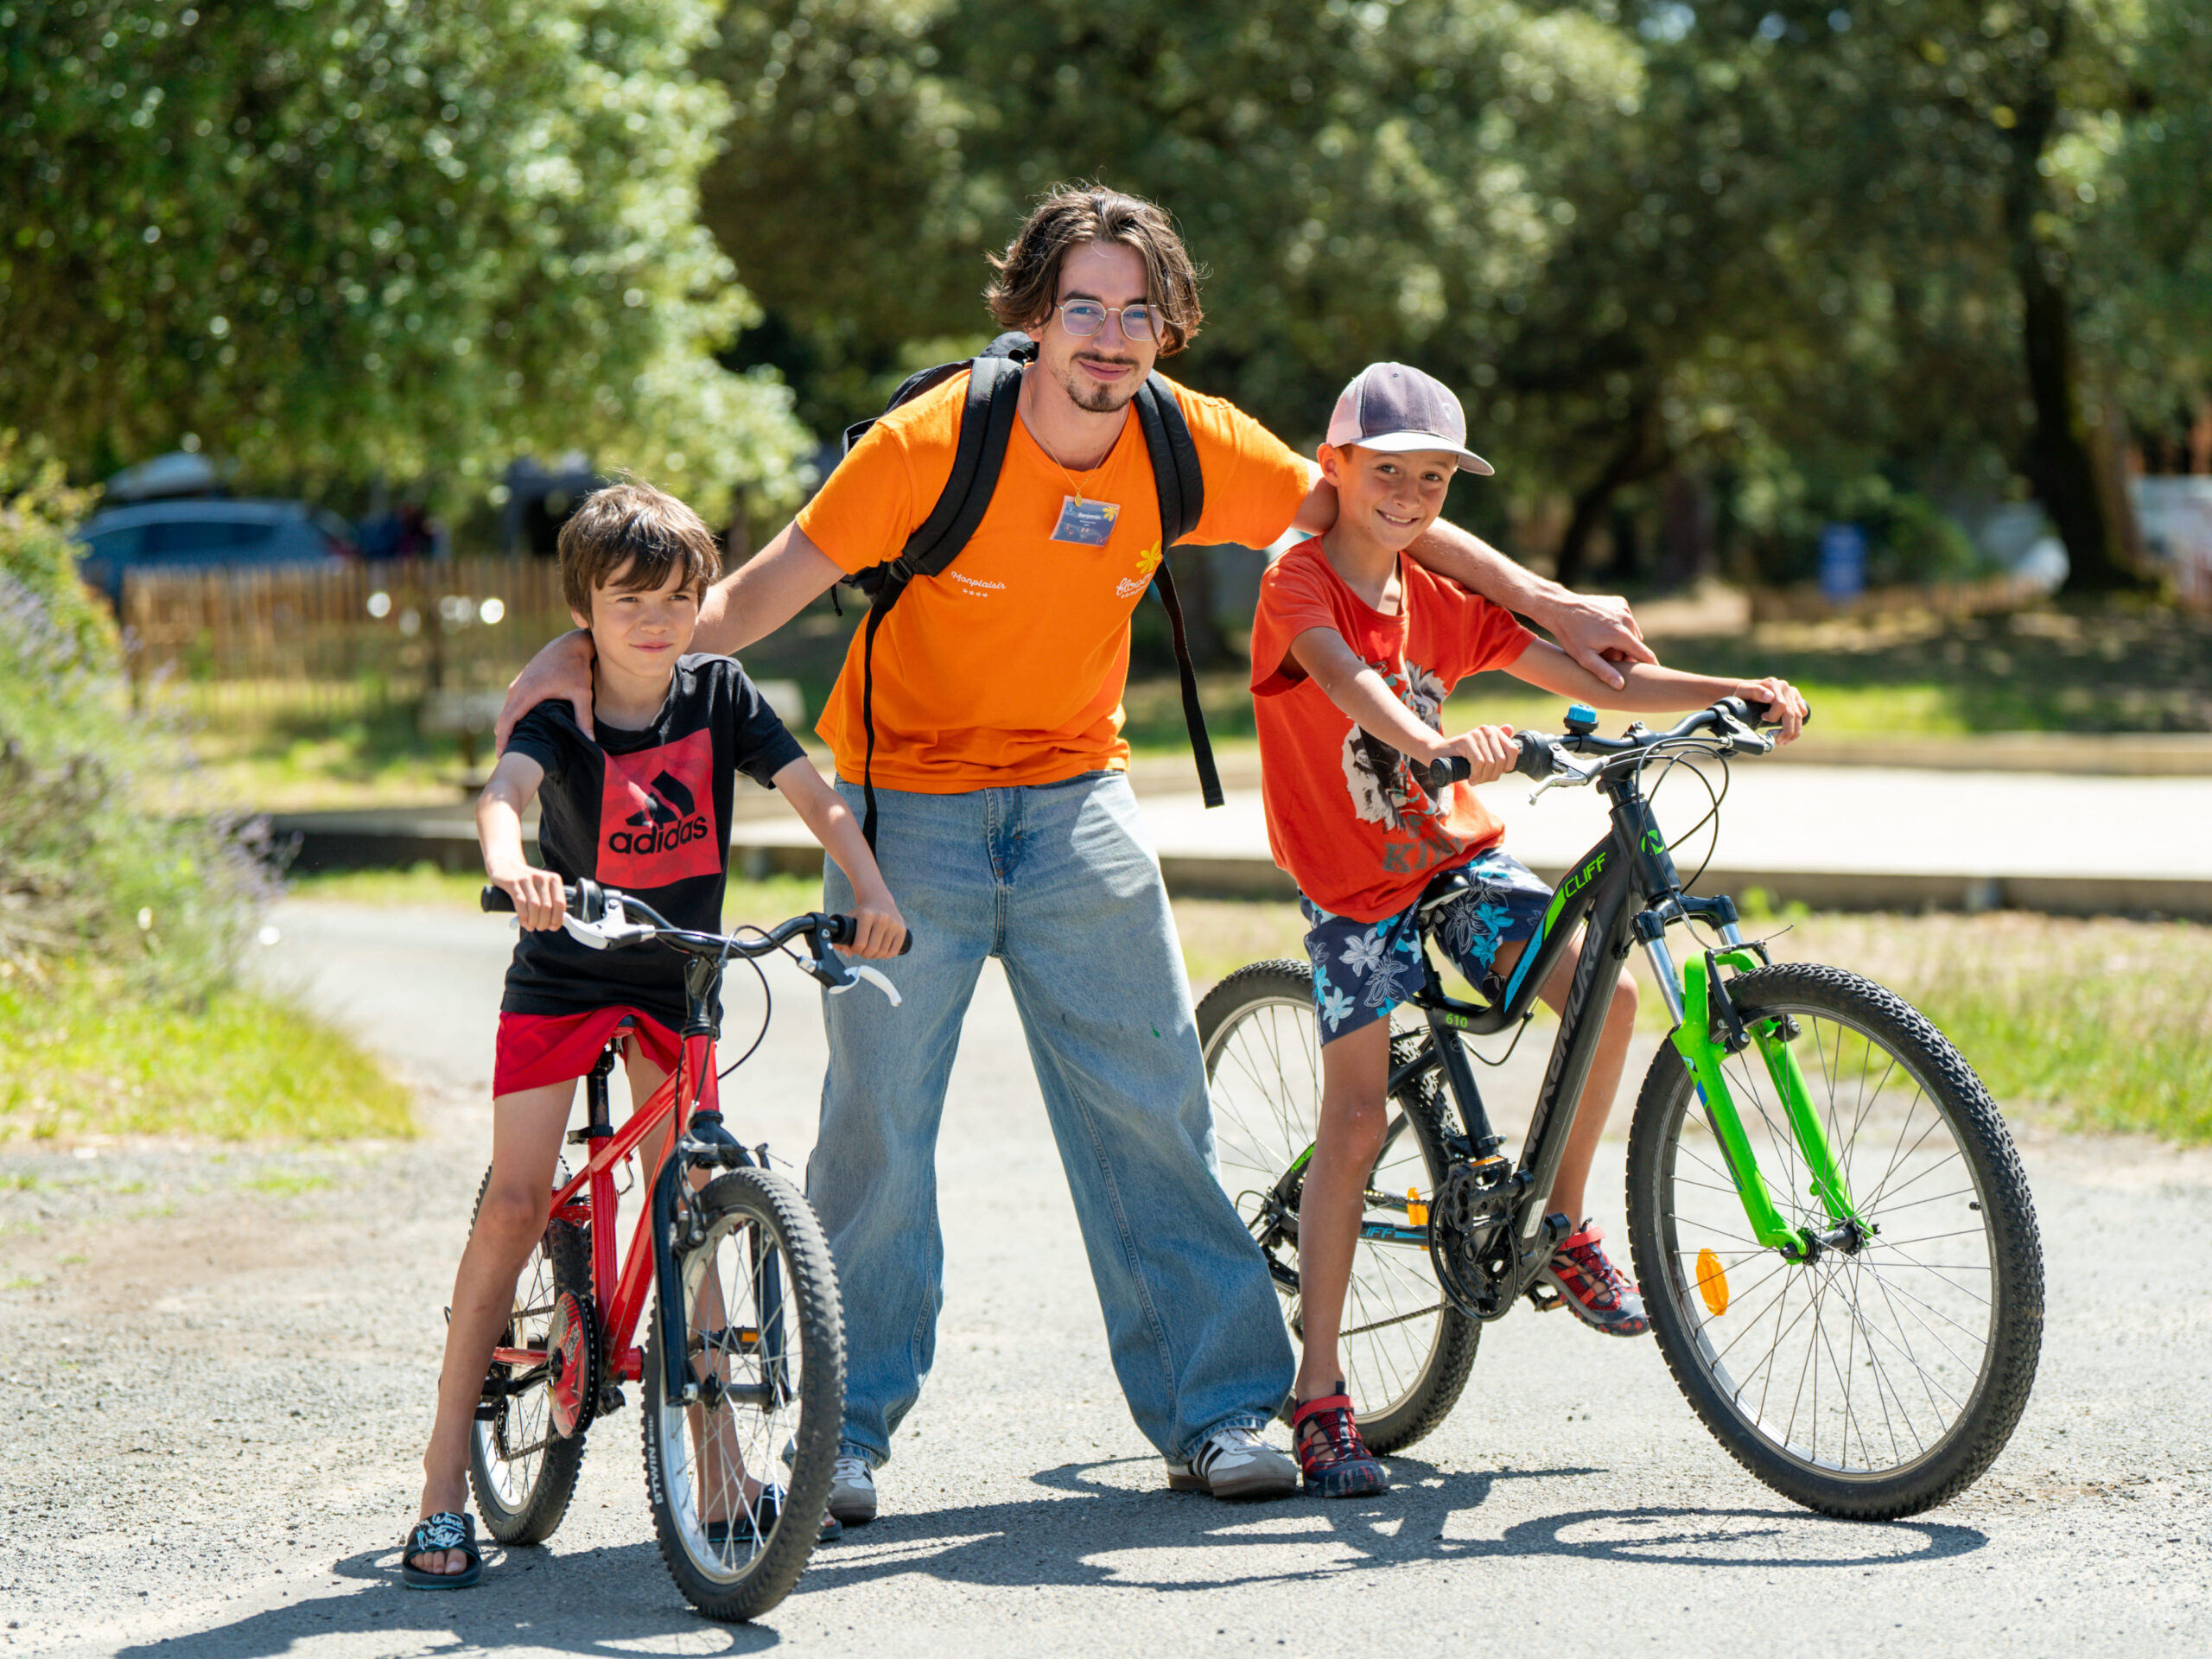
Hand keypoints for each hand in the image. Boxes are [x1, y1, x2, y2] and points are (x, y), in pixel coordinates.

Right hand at [492, 864, 567, 931]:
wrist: (506, 865)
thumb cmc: (527, 882)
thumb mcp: (542, 887)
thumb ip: (550, 901)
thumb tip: (555, 923)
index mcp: (553, 879)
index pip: (560, 903)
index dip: (557, 918)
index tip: (553, 927)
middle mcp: (542, 878)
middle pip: (547, 907)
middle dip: (544, 922)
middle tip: (540, 928)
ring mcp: (527, 879)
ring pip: (534, 906)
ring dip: (533, 921)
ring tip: (531, 926)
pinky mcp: (513, 882)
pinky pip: (520, 902)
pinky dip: (523, 916)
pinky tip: (523, 922)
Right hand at [494, 630, 595, 751]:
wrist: (570, 644)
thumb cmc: (577, 668)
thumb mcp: (583, 693)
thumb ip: (584, 718)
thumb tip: (591, 741)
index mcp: (529, 691)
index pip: (509, 719)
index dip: (504, 738)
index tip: (502, 754)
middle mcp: (519, 687)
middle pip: (503, 717)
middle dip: (502, 737)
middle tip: (503, 756)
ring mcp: (519, 683)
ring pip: (506, 709)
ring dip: (505, 726)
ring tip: (508, 745)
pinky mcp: (522, 681)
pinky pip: (511, 702)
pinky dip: (510, 715)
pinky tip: (515, 727)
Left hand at [847, 887, 908, 959]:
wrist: (878, 899)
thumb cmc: (861, 912)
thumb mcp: (848, 920)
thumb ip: (841, 938)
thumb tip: (848, 954)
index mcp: (866, 915)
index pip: (860, 943)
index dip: (855, 950)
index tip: (854, 948)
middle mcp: (882, 918)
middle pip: (872, 949)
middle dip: (865, 954)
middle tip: (862, 951)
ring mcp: (893, 924)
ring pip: (883, 951)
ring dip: (875, 955)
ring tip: (871, 951)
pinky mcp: (902, 929)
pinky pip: (894, 951)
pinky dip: (886, 955)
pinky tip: (881, 951)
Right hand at [1431, 724, 1519, 785]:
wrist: (1437, 755)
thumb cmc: (1462, 757)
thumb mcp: (1483, 754)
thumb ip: (1496, 744)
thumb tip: (1509, 727)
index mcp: (1495, 731)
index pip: (1513, 750)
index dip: (1507, 766)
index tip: (1496, 773)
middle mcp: (1487, 730)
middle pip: (1501, 759)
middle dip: (1493, 775)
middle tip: (1482, 780)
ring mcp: (1476, 734)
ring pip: (1490, 762)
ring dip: (1483, 777)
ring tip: (1475, 780)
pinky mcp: (1466, 740)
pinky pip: (1479, 762)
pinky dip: (1476, 775)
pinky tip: (1471, 779)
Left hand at [1540, 591, 1653, 689]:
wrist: (1561, 607)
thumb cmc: (1571, 634)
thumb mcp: (1584, 657)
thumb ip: (1604, 672)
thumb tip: (1621, 686)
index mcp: (1621, 634)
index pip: (1644, 653)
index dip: (1651, 665)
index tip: (1657, 675)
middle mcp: (1626, 619)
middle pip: (1636, 644)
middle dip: (1626, 653)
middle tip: (1607, 658)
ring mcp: (1624, 608)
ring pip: (1632, 631)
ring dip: (1624, 640)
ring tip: (1603, 644)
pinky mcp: (1619, 602)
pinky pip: (1626, 620)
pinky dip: (1620, 627)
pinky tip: (1604, 630)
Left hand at [1734, 676, 1807, 741]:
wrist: (1749, 691)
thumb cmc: (1744, 694)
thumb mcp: (1743, 691)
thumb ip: (1754, 691)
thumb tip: (1770, 697)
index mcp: (1773, 684)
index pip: (1781, 705)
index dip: (1773, 716)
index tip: (1763, 718)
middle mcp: (1784, 687)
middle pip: (1792, 713)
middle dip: (1786, 731)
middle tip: (1778, 741)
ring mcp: (1792, 692)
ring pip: (1799, 715)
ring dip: (1793, 732)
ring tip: (1783, 741)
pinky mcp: (1797, 698)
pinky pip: (1803, 713)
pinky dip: (1797, 725)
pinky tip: (1788, 733)